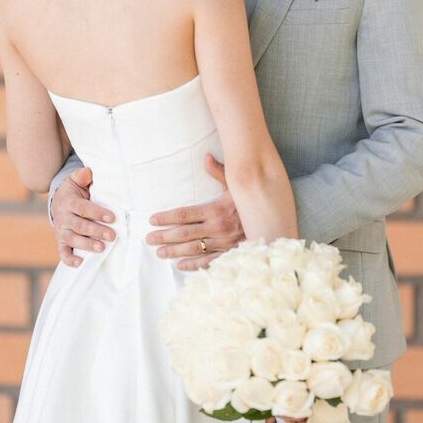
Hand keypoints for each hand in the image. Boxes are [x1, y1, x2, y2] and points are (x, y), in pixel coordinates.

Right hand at [51, 167, 115, 266]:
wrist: (59, 201)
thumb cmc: (74, 190)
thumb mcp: (76, 180)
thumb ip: (82, 176)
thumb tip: (88, 171)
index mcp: (68, 202)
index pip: (82, 208)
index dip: (97, 212)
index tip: (112, 218)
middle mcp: (63, 217)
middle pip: (79, 225)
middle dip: (96, 231)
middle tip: (112, 236)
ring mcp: (61, 230)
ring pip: (72, 239)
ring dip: (86, 245)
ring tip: (101, 248)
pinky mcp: (61, 241)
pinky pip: (63, 252)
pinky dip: (69, 259)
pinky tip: (80, 263)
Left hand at [145, 154, 244, 270]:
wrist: (273, 222)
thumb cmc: (251, 203)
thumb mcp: (236, 186)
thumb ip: (220, 172)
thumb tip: (206, 157)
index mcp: (215, 210)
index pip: (184, 215)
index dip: (166, 218)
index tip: (152, 220)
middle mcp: (217, 228)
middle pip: (184, 233)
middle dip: (164, 236)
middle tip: (149, 239)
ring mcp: (223, 243)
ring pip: (193, 248)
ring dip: (174, 251)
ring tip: (159, 252)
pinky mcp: (230, 254)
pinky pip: (208, 261)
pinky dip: (193, 265)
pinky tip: (180, 265)